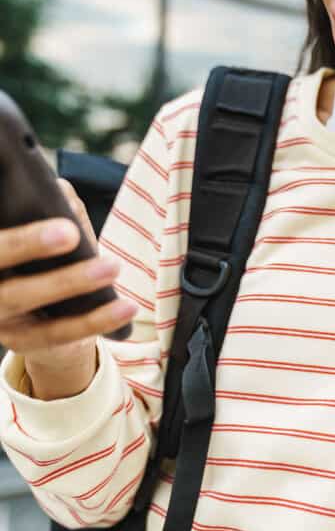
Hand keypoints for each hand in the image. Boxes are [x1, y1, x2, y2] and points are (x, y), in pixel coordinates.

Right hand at [0, 179, 136, 365]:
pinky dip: (95, 320)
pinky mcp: (20, 340)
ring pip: (23, 298)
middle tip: (69, 232)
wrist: (36, 317)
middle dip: (28, 244)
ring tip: (111, 266)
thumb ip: (43, 212)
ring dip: (69, 282)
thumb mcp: (36, 236)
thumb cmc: (37, 261)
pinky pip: (57, 332)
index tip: (36, 209)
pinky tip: (126, 306)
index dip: (12, 235)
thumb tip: (58, 190)